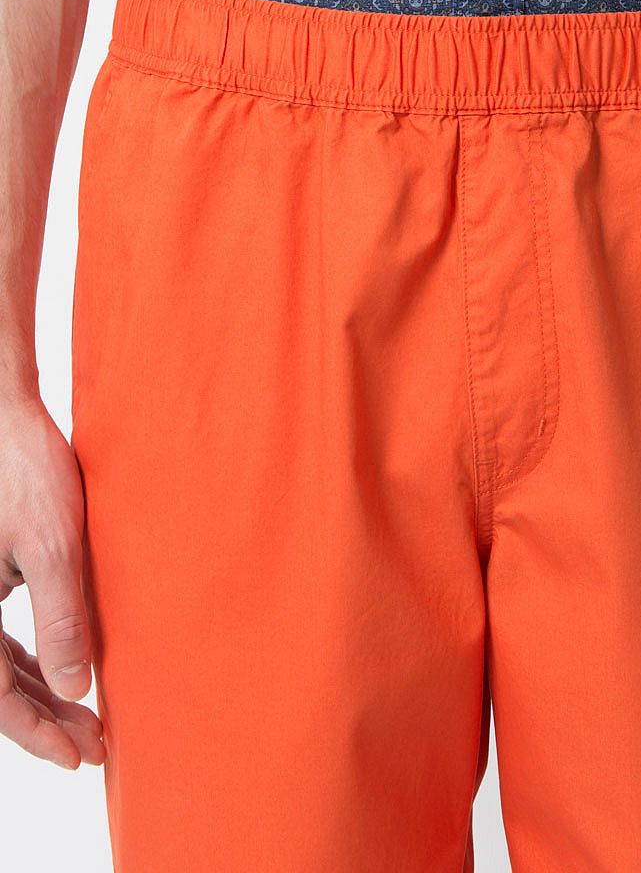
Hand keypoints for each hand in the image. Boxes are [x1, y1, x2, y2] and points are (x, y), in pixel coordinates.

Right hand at [0, 401, 103, 766]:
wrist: (5, 420)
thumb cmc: (28, 472)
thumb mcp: (52, 546)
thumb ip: (62, 618)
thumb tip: (76, 687)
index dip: (37, 732)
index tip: (80, 756)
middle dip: (46, 720)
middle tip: (96, 745)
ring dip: (41, 694)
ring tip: (90, 721)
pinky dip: (32, 661)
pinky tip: (66, 675)